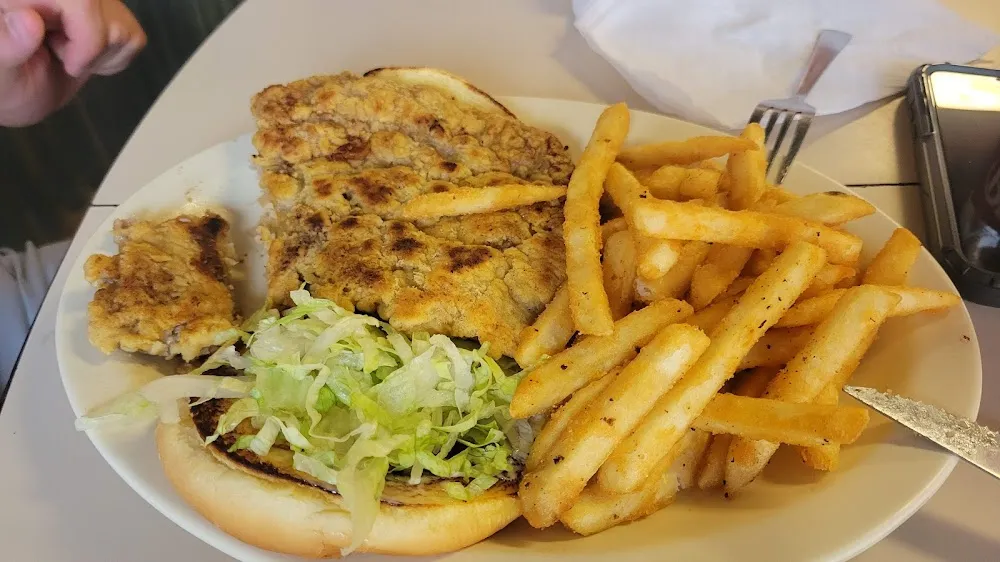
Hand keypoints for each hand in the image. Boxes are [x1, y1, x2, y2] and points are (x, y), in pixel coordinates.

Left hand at [0, 0, 145, 126]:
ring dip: (101, 54)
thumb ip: (7, 46)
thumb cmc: (5, 84)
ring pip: (123, 24)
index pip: (81, 0)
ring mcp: (83, 4)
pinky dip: (116, 58)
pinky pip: (133, 35)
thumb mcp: (0, 72)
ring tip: (67, 56)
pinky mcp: (104, 17)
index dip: (88, 34)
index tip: (70, 64)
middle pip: (105, 10)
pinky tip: (85, 56)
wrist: (17, 93)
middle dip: (93, 46)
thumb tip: (29, 21)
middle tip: (61, 58)